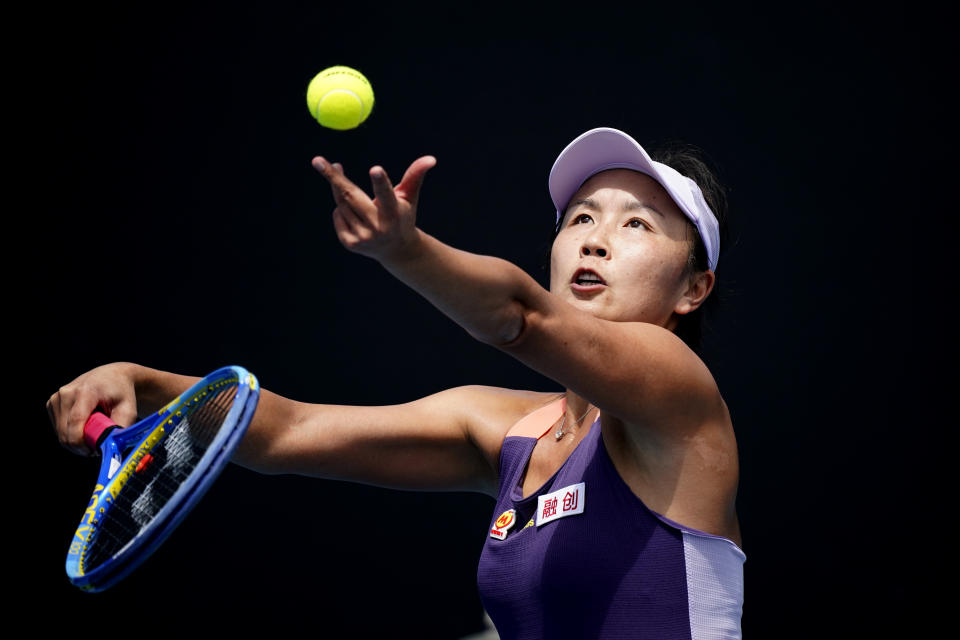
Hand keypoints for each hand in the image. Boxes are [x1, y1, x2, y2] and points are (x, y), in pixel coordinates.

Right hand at [47, 363, 138, 455]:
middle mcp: (67, 392)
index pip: (75, 421)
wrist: (112, 376)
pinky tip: (84, 426)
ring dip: (75, 440)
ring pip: (60, 432)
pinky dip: (69, 433)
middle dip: (79, 445)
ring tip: (93, 434)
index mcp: (86, 391)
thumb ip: (120, 428)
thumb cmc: (122, 394)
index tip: (92, 452)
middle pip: (65, 431)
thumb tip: (110, 447)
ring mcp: (57, 397)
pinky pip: (58, 428)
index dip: (80, 442)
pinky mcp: (52, 403)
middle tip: (96, 447)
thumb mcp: (128, 410)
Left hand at [312, 155, 436, 261]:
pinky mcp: (350, 243)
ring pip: (341, 204)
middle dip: (334, 178)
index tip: (376, 169)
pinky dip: (341, 209)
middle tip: (318, 160)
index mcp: (394, 213)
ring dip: (339, 189)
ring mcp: (362, 237)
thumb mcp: (409, 197)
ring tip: (344, 182)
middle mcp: (378, 227)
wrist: (397, 250)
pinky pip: (337, 215)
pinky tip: (354, 213)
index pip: (386, 195)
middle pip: (351, 197)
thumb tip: (430, 158)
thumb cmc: (403, 216)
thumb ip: (415, 176)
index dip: (381, 182)